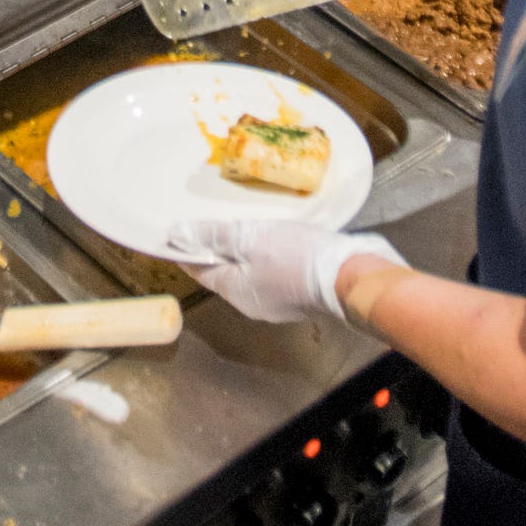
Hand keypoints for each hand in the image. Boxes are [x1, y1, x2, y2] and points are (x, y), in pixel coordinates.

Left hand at [161, 219, 406, 326]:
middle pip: (225, 273)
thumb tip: (175, 236)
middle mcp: (253, 303)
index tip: (178, 232)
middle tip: (211, 221)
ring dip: (245, 253)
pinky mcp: (302, 294)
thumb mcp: (250, 238)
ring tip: (244, 225)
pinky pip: (274, 274)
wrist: (351, 276)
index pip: (200, 269)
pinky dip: (268, 257)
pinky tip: (275, 240)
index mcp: (235, 291)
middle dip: (217, 250)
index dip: (188, 250)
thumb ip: (214, 236)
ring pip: (251, 274)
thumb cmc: (297, 257)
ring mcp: (280, 302)